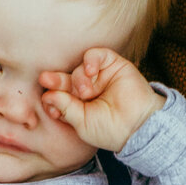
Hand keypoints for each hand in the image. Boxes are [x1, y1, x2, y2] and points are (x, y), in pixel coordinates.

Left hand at [39, 49, 164, 152]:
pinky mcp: (113, 65)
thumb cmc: (110, 130)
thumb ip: (65, 107)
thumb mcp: (81, 122)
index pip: (58, 94)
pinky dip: (90, 60)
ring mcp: (100, 77)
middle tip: (46, 80)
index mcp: (78, 105)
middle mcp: (88, 89)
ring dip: (78, 78)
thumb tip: (47, 95)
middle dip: (56, 80)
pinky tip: (91, 72)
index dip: (51, 94)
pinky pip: (96, 54)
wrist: (138, 126)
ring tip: (86, 92)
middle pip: (66, 79)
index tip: (47, 100)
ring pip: (79, 68)